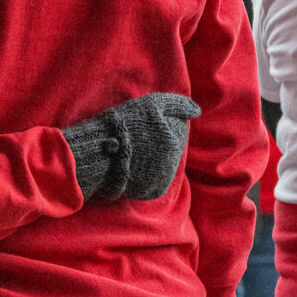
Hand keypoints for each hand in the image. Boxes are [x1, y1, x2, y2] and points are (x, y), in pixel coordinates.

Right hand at [62, 92, 201, 201]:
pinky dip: (147, 173)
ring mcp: (163, 179)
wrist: (98, 152)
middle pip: (172, 146)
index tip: (144, 123)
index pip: (178, 126)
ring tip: (133, 150)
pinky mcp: (152, 192)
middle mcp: (173, 163)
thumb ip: (179, 104)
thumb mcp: (152, 103)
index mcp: (174, 141)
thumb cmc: (124, 124)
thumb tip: (197, 111)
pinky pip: (156, 180)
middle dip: (159, 140)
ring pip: (165, 163)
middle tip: (138, 137)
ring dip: (154, 156)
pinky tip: (133, 165)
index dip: (161, 122)